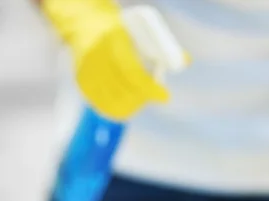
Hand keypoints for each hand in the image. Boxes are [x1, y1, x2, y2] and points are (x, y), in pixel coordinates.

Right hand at [42, 0, 176, 119]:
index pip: (133, 73)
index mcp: (113, 40)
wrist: (87, 25)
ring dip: (132, 105)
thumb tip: (186, 61)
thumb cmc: (123, 32)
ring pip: (113, 101)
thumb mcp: (141, 32)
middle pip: (125, 90)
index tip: (165, 96)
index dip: (151, 89)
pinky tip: (125, 104)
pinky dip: (116, 108)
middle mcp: (97, 55)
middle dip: (144, 97)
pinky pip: (101, 104)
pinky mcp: (82, 81)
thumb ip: (164, 47)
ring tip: (140, 98)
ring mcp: (87, 70)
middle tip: (154, 95)